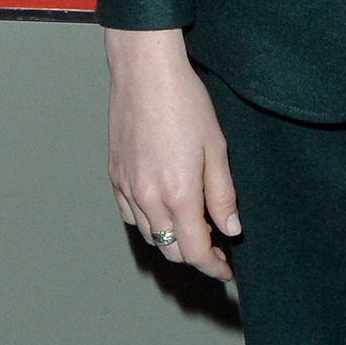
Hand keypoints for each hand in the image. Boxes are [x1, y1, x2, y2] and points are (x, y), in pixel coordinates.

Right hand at [106, 27, 240, 280]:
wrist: (145, 75)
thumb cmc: (186, 104)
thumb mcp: (217, 147)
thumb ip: (223, 194)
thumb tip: (231, 229)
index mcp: (178, 195)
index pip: (195, 252)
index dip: (213, 266)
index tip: (228, 269)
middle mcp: (148, 200)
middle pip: (171, 250)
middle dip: (195, 255)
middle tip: (217, 247)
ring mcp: (127, 190)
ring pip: (150, 236)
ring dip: (172, 241)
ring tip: (194, 229)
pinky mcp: (115, 178)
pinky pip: (132, 217)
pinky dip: (150, 223)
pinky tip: (165, 210)